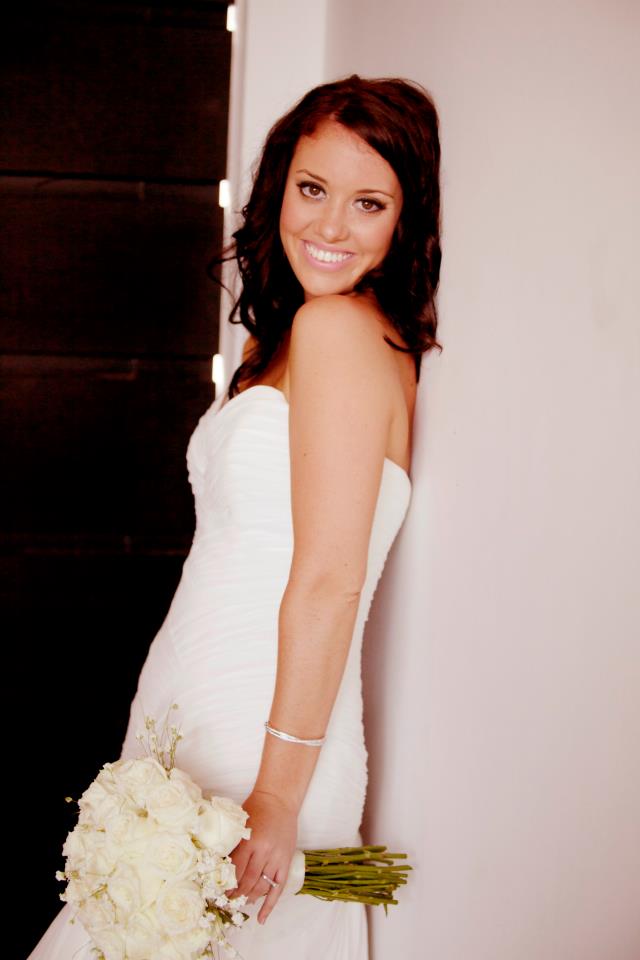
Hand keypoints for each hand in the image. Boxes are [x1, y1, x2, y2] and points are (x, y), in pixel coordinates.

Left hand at [227, 789, 297, 924]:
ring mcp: (277, 858)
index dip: (225, 885)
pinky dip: (270, 905)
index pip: (235, 871)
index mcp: (250, 841)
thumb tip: (218, 867)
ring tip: (239, 905)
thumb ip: (232, 845)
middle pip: (247, 882)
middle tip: (224, 904)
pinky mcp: (286, 862)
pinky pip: (278, 888)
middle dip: (235, 896)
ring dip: (249, 899)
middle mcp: (264, 852)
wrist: (279, 799)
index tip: (216, 894)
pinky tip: (261, 918)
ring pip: (262, 887)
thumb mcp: (240, 824)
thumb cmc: (256, 809)